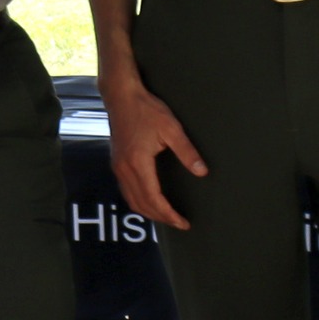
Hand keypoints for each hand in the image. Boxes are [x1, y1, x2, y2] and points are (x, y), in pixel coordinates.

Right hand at [105, 71, 207, 230]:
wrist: (121, 96)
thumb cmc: (146, 110)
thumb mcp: (171, 128)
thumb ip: (187, 152)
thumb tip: (202, 172)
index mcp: (138, 163)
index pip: (153, 198)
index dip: (169, 214)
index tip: (183, 223)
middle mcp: (124, 168)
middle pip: (141, 204)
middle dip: (160, 217)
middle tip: (179, 223)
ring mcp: (118, 166)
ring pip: (131, 199)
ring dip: (148, 212)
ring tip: (166, 216)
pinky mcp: (116, 163)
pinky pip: (126, 191)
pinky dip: (139, 202)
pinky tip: (149, 201)